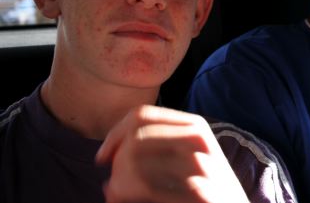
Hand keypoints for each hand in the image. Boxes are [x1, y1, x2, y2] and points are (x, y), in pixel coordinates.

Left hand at [96, 105, 249, 202]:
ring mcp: (202, 166)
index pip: (141, 115)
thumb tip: (108, 152)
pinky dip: (129, 197)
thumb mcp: (188, 156)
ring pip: (138, 165)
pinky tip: (125, 202)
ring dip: (119, 184)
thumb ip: (158, 144)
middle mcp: (199, 140)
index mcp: (194, 125)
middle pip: (136, 138)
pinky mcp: (201, 194)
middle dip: (116, 163)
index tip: (102, 158)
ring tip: (116, 195)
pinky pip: (151, 191)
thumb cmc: (205, 186)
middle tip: (111, 185)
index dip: (114, 135)